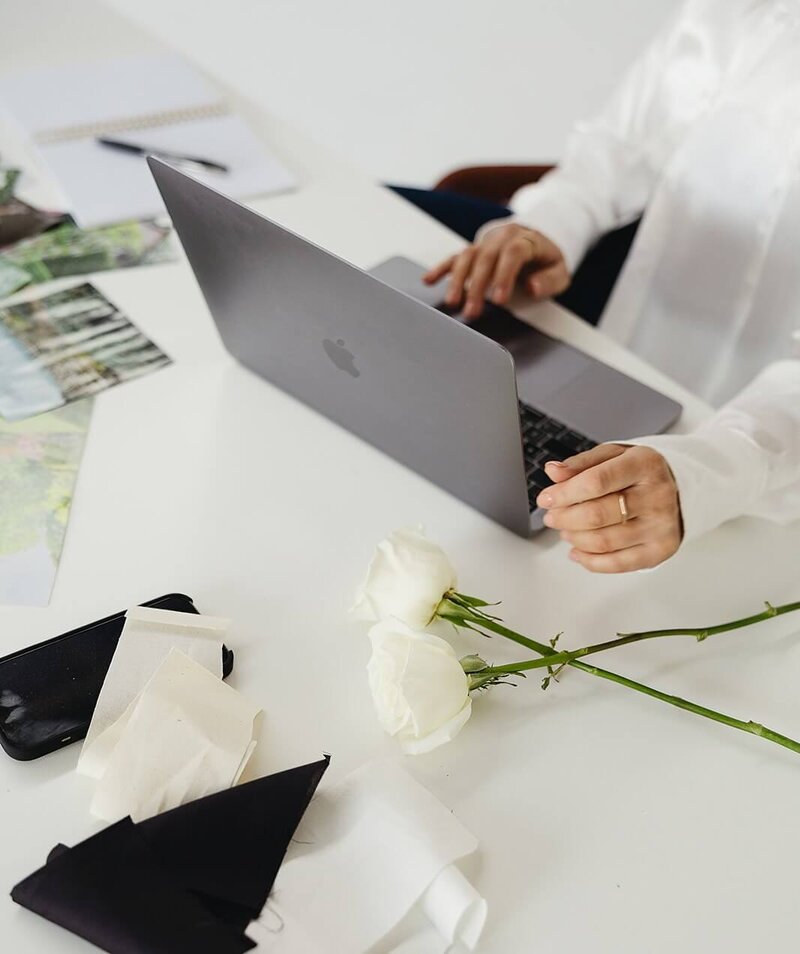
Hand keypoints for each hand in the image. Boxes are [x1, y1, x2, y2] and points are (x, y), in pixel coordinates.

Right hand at [423, 223, 569, 318]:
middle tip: (472, 311)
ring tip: (452, 302)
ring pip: (467, 256)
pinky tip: (428, 280)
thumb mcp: (560, 271)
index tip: (498, 300)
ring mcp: (484, 243)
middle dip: (477, 285)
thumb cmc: (547, 260)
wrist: (536, 238)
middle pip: (485, 257)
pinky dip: (441, 268)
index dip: (504, 276)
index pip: (513, 253)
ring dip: (457, 280)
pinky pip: (455, 257)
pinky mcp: (473, 250)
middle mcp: (501, 238)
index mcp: (525, 240)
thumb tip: (531, 287)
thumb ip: (549, 280)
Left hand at [535, 444, 682, 572]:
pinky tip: (577, 550)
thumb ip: (581, 464)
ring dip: (574, 538)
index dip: (564, 493)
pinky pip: (616, 564)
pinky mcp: (660, 551)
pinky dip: (589, 560)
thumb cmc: (638, 474)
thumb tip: (553, 471)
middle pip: (596, 515)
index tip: (546, 498)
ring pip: (603, 541)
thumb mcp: (612, 457)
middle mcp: (657, 496)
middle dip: (565, 518)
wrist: (679, 491)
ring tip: (566, 529)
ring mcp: (660, 526)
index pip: (596, 481)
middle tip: (552, 517)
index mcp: (644, 465)